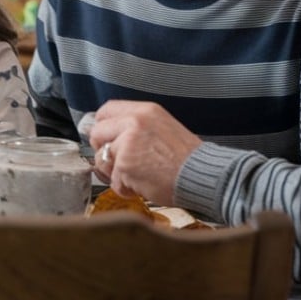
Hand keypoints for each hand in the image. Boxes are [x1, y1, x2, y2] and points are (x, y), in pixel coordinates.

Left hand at [86, 100, 201, 205]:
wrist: (203, 176)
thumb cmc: (187, 158)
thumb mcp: (162, 127)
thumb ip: (136, 127)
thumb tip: (110, 134)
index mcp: (144, 111)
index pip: (106, 110)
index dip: (103, 126)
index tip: (106, 138)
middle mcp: (134, 123)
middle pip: (97, 133)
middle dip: (104, 150)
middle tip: (120, 162)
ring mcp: (128, 144)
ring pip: (102, 159)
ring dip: (115, 173)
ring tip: (137, 175)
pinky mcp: (126, 166)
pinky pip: (113, 181)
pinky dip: (125, 188)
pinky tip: (143, 185)